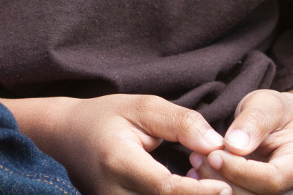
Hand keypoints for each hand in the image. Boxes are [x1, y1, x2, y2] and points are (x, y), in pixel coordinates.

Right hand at [0, 93, 231, 194]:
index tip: (225, 186)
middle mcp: (114, 193)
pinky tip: (190, 190)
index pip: (164, 188)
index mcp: (118, 162)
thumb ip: (180, 123)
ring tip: (208, 185)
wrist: (67, 137)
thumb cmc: (106, 118)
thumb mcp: (142, 107)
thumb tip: (216, 144)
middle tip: (224, 185)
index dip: (198, 192)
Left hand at [188, 90, 292, 194]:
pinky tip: (201, 175)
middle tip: (196, 157)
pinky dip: (218, 191)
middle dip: (223, 180)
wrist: (280, 128)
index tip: (212, 154)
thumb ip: (253, 122)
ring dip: (216, 187)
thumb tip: (234, 145)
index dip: (239, 170)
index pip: (272, 180)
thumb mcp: (267, 105)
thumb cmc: (274, 114)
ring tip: (197, 163)